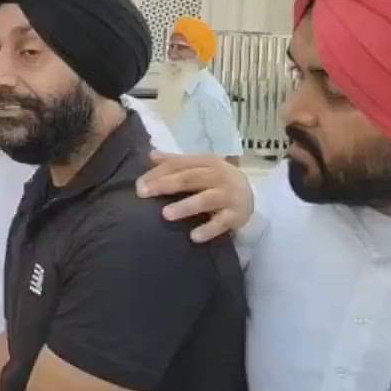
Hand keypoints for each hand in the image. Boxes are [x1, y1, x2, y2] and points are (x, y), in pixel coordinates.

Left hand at [136, 150, 253, 242]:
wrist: (251, 196)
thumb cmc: (217, 181)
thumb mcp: (200, 167)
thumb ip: (176, 162)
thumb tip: (151, 154)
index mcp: (207, 161)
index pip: (179, 164)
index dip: (158, 173)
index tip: (139, 185)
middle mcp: (219, 176)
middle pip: (189, 178)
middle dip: (165, 185)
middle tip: (144, 193)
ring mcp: (228, 195)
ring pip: (205, 199)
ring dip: (185, 206)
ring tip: (165, 214)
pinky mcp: (236, 215)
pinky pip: (221, 223)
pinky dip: (208, 229)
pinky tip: (193, 237)